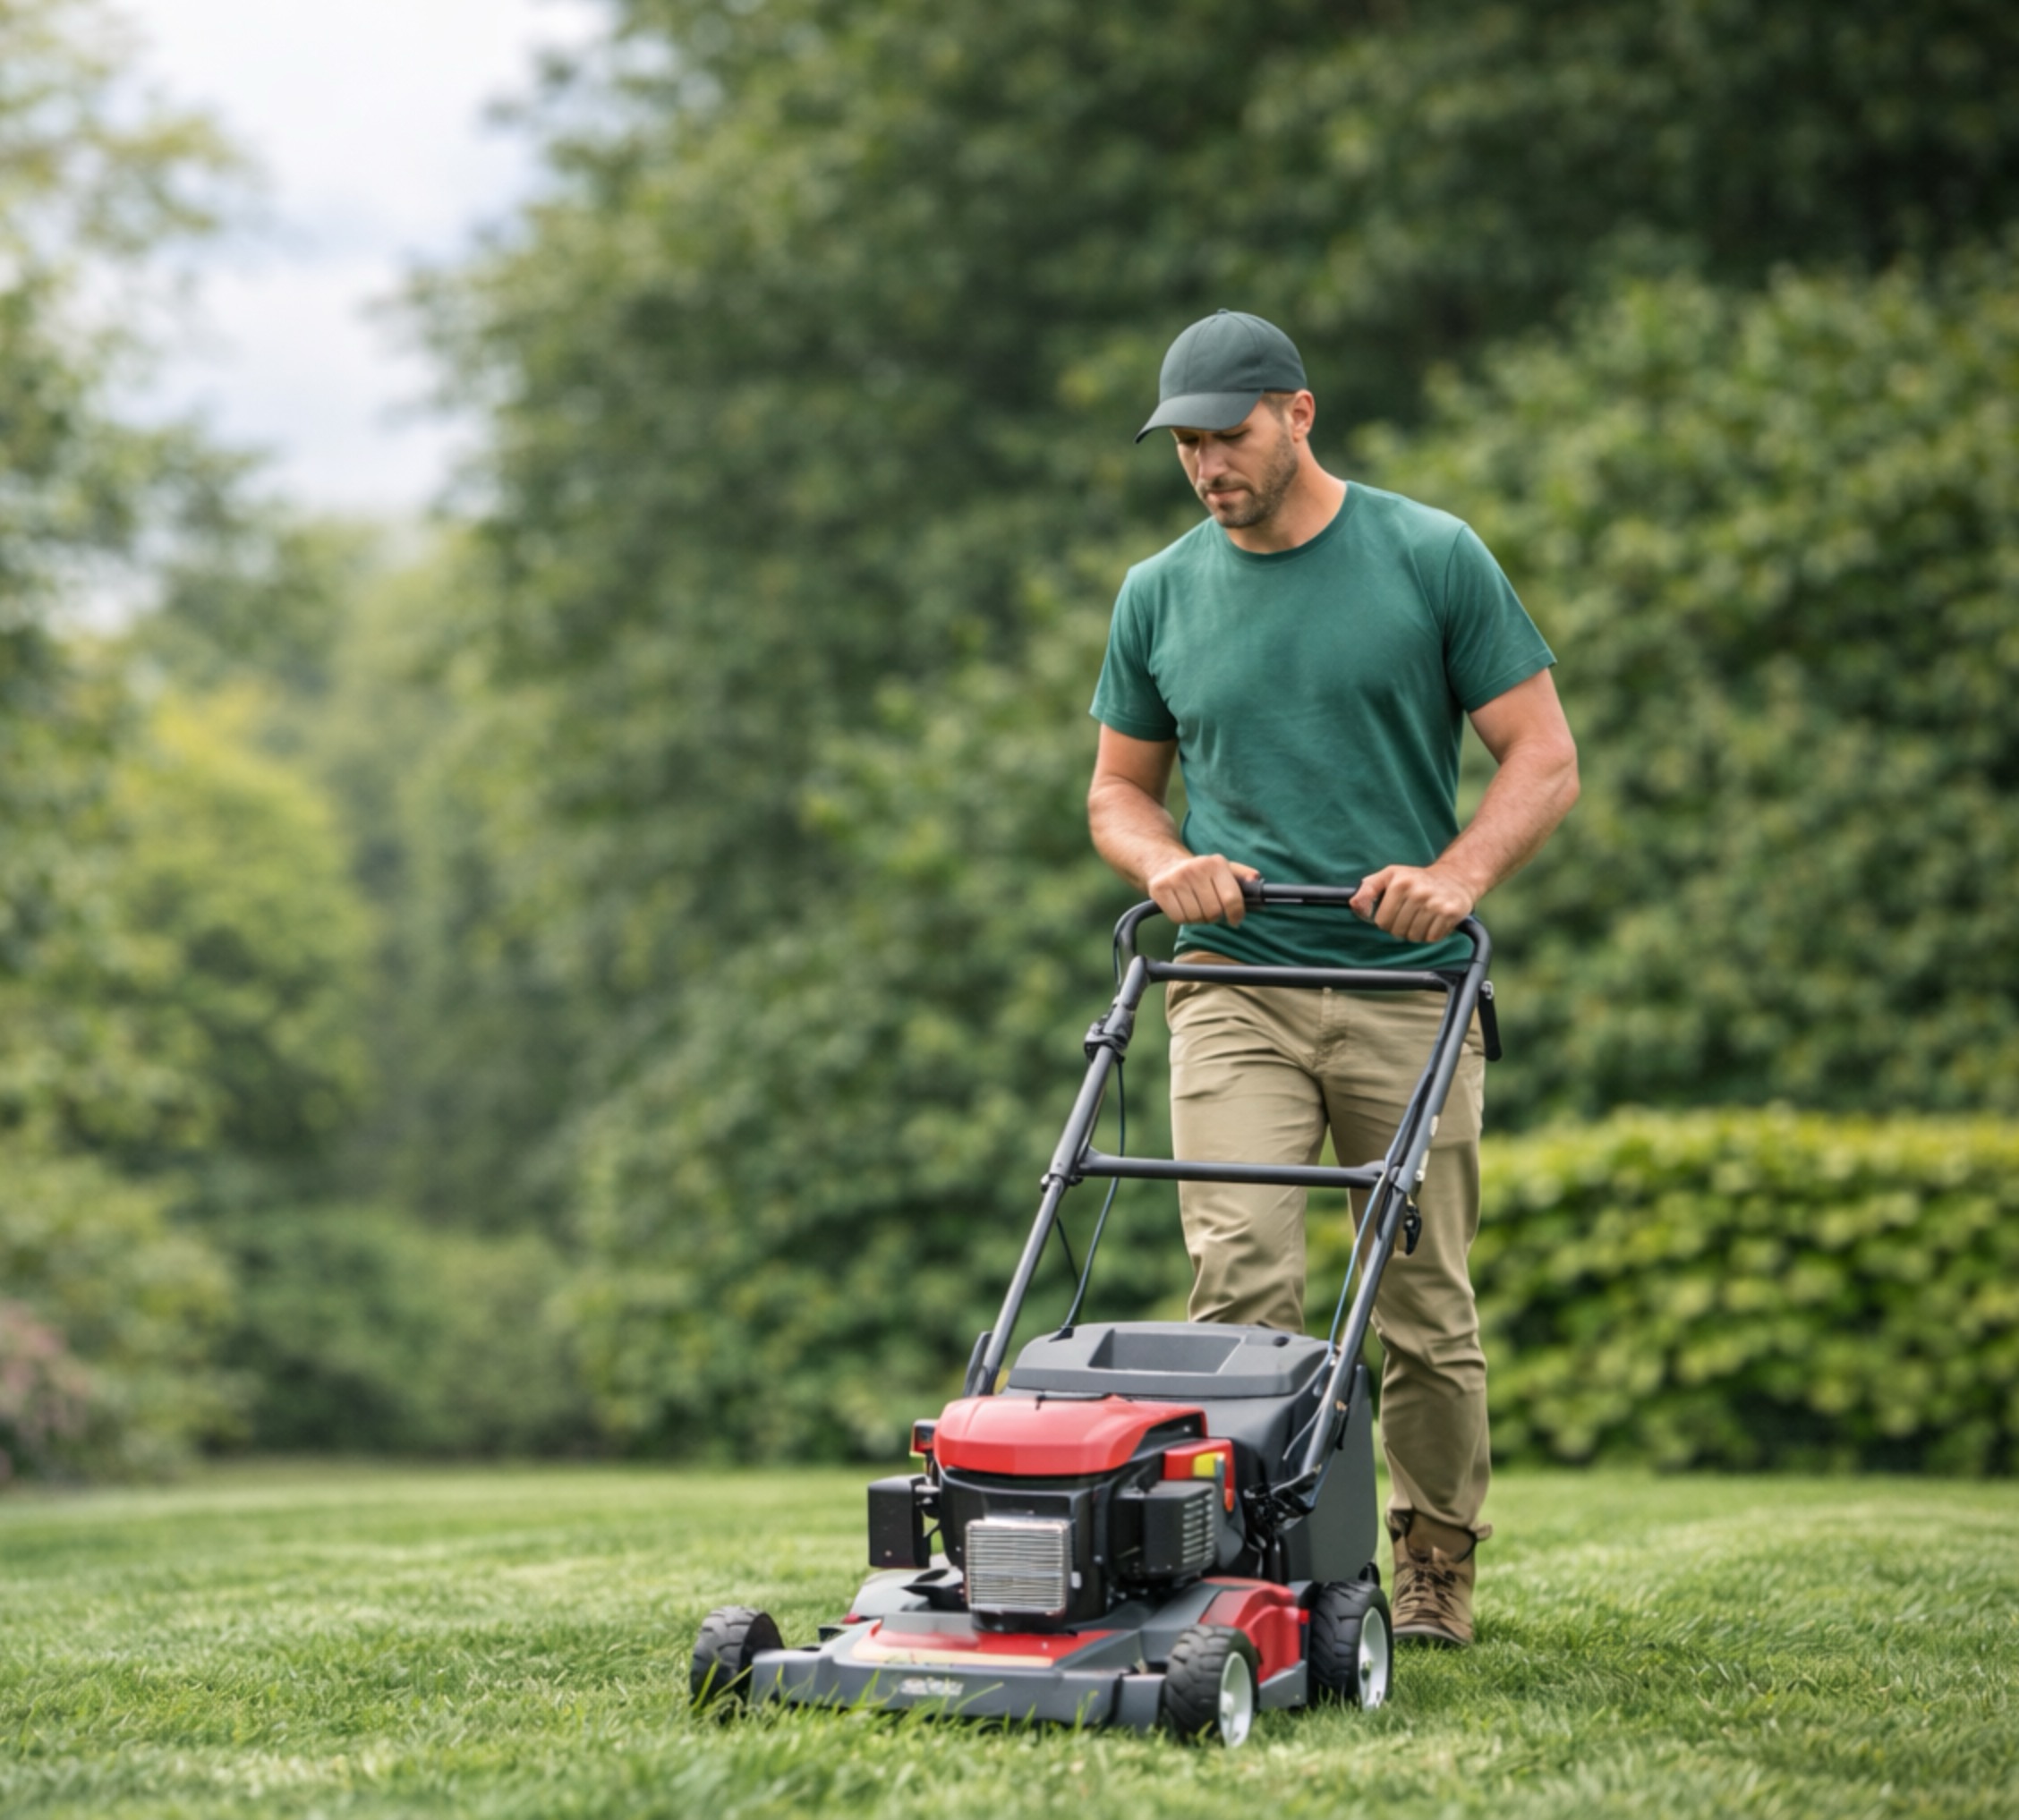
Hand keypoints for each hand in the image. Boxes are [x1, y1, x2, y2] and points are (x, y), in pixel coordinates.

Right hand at [1146, 853, 1260, 925]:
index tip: (1235, 919)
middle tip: (1210, 910)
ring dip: (1198, 918)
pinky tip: (1183, 907)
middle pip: (1214, 912)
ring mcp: (1176, 878)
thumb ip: (1242, 875)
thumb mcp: (1223, 868)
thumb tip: (1256, 879)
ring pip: (1196, 917)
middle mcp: (1195, 869)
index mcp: (1215, 863)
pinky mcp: (1160, 889)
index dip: (1236, 914)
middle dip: (1215, 916)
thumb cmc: (1200, 872)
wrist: (1165, 863)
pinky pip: (1178, 918)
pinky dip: (1182, 918)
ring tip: (1196, 907)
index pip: (1232, 898)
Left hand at [1351, 864, 1476, 943]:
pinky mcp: (1451, 912)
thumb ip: (1368, 889)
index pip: (1382, 921)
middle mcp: (1418, 891)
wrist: (1455, 877)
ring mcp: (1436, 902)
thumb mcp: (1389, 876)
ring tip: (1422, 917)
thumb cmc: (1416, 879)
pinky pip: (1432, 938)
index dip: (1385, 921)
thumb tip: (1354, 904)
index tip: (1394, 911)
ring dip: (1416, 932)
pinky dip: (1431, 934)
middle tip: (1410, 915)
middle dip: (1400, 927)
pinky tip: (1434, 920)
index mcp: (1400, 882)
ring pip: (1414, 936)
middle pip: (1398, 931)